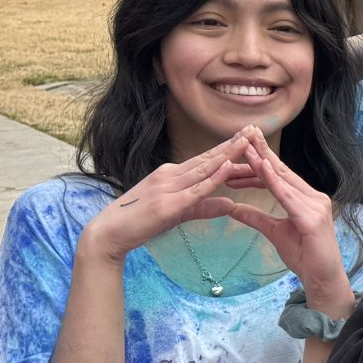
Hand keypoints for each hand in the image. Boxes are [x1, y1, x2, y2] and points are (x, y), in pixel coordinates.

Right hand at [82, 128, 269, 261]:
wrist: (108, 233)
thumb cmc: (140, 222)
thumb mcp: (178, 213)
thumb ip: (205, 207)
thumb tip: (232, 205)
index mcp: (171, 174)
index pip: (205, 160)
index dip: (227, 148)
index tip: (246, 135)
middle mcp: (170, 175)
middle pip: (207, 158)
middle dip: (232, 143)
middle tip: (253, 128)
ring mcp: (168, 188)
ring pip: (204, 169)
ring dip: (228, 153)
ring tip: (247, 140)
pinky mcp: (168, 205)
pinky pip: (196, 190)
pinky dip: (214, 177)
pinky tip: (228, 167)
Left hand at [212, 135, 352, 311]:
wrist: (322, 278)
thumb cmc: (304, 257)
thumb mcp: (274, 232)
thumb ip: (256, 217)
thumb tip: (233, 207)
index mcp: (307, 199)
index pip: (281, 175)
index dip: (262, 160)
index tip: (245, 145)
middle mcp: (314, 197)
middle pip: (282, 171)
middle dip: (262, 152)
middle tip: (244, 134)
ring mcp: (316, 205)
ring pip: (283, 180)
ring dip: (261, 163)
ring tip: (244, 147)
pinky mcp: (312, 217)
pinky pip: (287, 196)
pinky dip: (271, 181)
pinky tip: (258, 168)